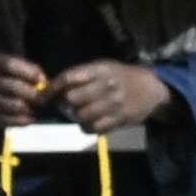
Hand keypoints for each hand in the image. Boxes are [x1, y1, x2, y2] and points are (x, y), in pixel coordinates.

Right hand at [0, 52, 47, 128]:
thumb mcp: (8, 68)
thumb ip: (27, 70)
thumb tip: (44, 81)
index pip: (10, 65)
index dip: (28, 73)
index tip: (41, 81)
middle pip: (12, 86)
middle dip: (32, 95)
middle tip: (42, 101)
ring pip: (11, 105)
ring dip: (27, 109)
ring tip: (33, 110)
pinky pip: (7, 120)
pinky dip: (22, 121)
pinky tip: (28, 120)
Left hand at [49, 60, 173, 132]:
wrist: (151, 89)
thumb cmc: (121, 77)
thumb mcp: (103, 68)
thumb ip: (81, 75)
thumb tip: (54, 88)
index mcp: (99, 70)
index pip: (69, 78)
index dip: (53, 88)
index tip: (45, 96)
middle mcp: (106, 86)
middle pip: (72, 98)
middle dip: (63, 103)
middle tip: (64, 105)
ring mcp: (114, 104)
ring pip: (82, 115)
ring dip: (76, 117)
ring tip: (79, 114)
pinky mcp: (120, 119)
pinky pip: (95, 128)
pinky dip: (87, 128)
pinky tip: (88, 124)